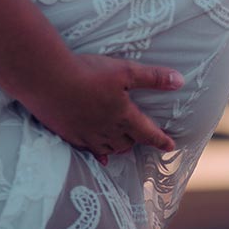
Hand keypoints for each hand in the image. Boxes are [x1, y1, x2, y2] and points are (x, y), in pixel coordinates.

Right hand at [19, 53, 182, 165]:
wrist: (48, 79)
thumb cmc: (88, 72)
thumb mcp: (124, 70)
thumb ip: (152, 77)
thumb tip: (180, 81)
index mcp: (123, 115)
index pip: (148, 132)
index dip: (160, 139)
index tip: (170, 146)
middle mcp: (107, 130)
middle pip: (127, 142)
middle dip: (137, 141)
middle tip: (142, 138)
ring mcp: (87, 134)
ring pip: (109, 148)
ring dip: (119, 147)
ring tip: (123, 144)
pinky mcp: (69, 134)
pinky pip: (88, 151)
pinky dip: (98, 155)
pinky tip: (100, 158)